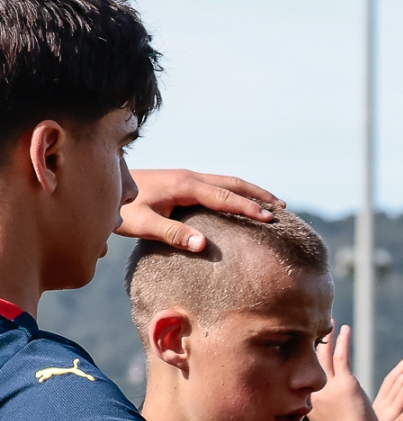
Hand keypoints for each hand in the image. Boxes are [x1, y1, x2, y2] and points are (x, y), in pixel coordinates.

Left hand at [119, 170, 284, 250]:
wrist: (102, 185)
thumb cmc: (121, 208)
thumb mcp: (142, 223)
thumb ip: (171, 233)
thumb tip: (202, 244)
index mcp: (184, 186)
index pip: (224, 196)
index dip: (248, 207)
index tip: (270, 217)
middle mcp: (189, 177)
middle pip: (232, 183)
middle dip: (258, 195)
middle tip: (281, 208)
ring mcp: (186, 176)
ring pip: (227, 181)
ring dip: (250, 191)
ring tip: (271, 203)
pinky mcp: (182, 181)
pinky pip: (218, 184)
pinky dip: (236, 192)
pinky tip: (240, 201)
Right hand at [307, 326, 380, 420]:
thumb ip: (322, 413)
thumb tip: (319, 410)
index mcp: (308, 403)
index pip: (300, 376)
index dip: (301, 359)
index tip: (301, 344)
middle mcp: (313, 393)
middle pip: (308, 361)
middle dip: (310, 344)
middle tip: (310, 328)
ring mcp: (328, 387)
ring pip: (324, 356)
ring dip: (327, 338)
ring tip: (328, 323)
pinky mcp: (346, 384)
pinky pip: (341, 356)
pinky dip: (342, 341)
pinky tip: (344, 329)